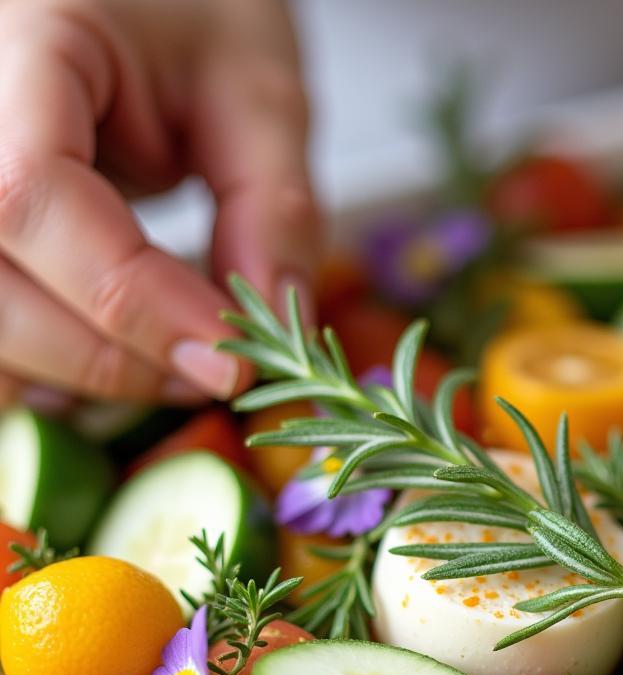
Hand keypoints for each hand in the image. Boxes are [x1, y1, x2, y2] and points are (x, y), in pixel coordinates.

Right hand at [0, 0, 319, 406]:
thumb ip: (273, 209)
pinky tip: (120, 355)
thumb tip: (280, 332)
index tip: (230, 362)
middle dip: (115, 358)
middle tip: (219, 374)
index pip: (32, 196)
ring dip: (76, 373)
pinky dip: (47, 362)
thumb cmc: (197, 7)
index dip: (133, 303)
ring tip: (176, 365)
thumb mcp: (260, 91)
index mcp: (19, 38)